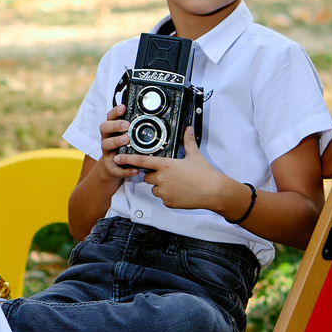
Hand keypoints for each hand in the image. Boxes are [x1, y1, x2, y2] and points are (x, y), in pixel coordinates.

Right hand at [98, 102, 136, 172]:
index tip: (123, 107)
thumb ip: (134, 129)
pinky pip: (116, 169)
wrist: (111, 169)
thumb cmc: (121, 149)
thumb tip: (150, 118)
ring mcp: (107, 153)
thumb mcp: (125, 137)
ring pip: (106, 145)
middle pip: (104, 128)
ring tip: (126, 140)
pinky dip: (125, 170)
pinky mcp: (111, 168)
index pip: (110, 118)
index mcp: (111, 131)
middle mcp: (107, 140)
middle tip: (126, 125)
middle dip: (115, 125)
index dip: (115, 112)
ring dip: (116, 141)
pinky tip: (135, 169)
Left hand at [128, 128, 243, 216]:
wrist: (213, 191)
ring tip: (176, 183)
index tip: (118, 158)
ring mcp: (164, 192)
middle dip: (154, 175)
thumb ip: (188, 141)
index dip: (128, 159)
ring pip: (154, 188)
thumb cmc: (204, 174)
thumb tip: (188, 129)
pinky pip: (162, 198)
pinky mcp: (168, 202)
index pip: (141, 161)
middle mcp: (162, 179)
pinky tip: (179, 191)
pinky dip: (168, 195)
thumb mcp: (195, 155)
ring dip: (160, 186)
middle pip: (147, 177)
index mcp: (166, 165)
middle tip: (168, 174)